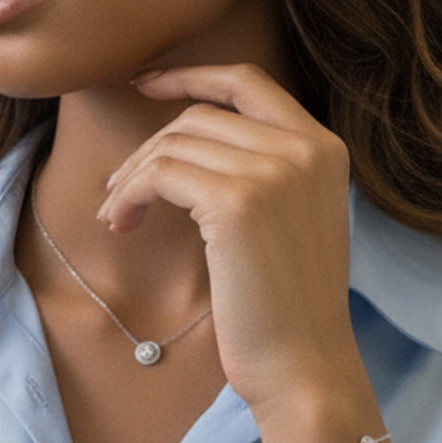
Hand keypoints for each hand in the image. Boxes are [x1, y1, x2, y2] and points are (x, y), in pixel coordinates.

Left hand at [98, 63, 354, 418]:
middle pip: (200, 117)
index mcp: (324, 148)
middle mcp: (306, 149)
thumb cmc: (287, 308)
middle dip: (149, 149)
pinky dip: (129, 194)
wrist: (305, 366)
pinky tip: (121, 224)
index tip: (144, 85)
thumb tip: (184, 141)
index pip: (248, 82)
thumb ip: (265, 172)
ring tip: (116, 215)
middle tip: (119, 191)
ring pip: (174, 143)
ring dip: (132, 177)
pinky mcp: (237, 201)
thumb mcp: (292, 221)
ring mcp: (274, 171)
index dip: (190, 76)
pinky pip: (160, 174)